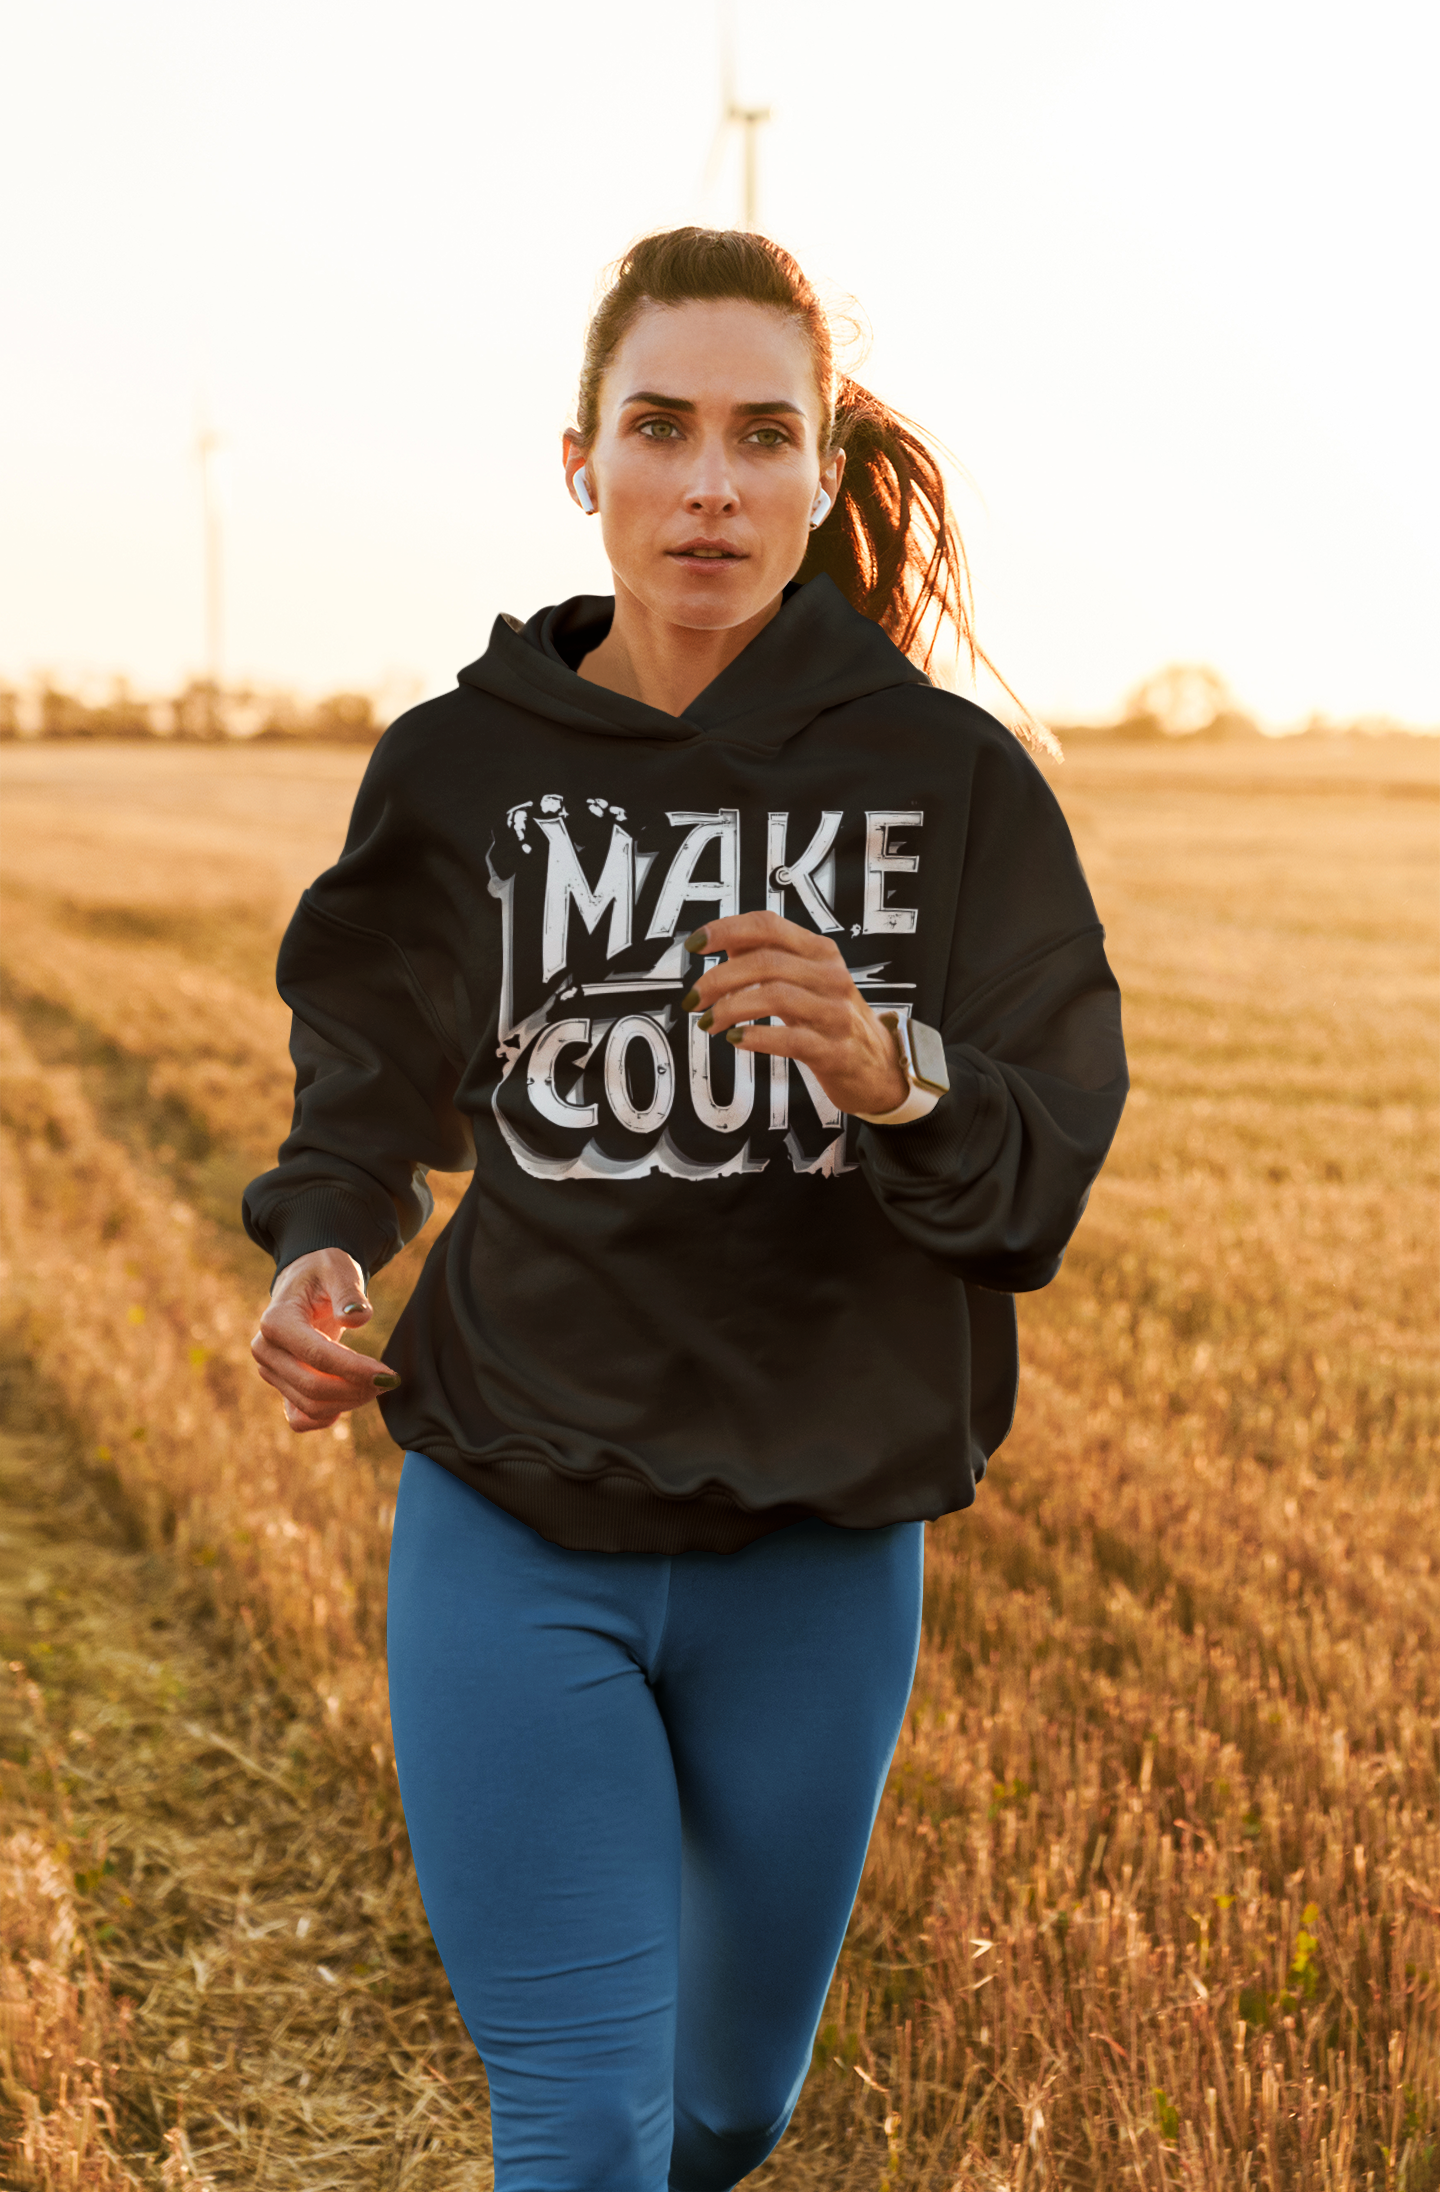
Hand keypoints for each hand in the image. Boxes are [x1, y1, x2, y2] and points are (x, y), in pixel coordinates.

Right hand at [250, 1248, 396, 1433]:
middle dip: (356, 1390)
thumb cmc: (325, 1272)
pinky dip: (326, 1418)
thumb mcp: (339, 1269)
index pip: (317, 1357)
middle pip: (312, 1388)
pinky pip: (299, 1418)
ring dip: (348, 1403)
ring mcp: (269, 1371)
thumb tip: (357, 1317)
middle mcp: (266, 1350)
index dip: (354, 1370)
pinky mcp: (280, 1384)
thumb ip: (349, 1292)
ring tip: (377, 1385)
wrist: (307, 1282)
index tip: (389, 1374)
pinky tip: (352, 1400)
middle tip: (390, 1380)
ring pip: (310, 1406)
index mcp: (276, 1321)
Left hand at [682, 912, 907, 1118]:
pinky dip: (757, 1037)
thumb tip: (724, 938)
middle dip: (719, 979)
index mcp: (820, 952)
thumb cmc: (832, 1019)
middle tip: (694, 998)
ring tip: (709, 1022)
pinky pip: (791, 1038)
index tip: (695, 944)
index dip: (726, 929)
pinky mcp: (835, 1050)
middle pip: (766, 962)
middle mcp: (830, 976)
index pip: (768, 925)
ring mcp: (836, 1013)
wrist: (878, 1067)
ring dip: (731, 1009)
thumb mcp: (805, 980)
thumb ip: (768, 957)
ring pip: (775, 996)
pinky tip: (736, 1040)